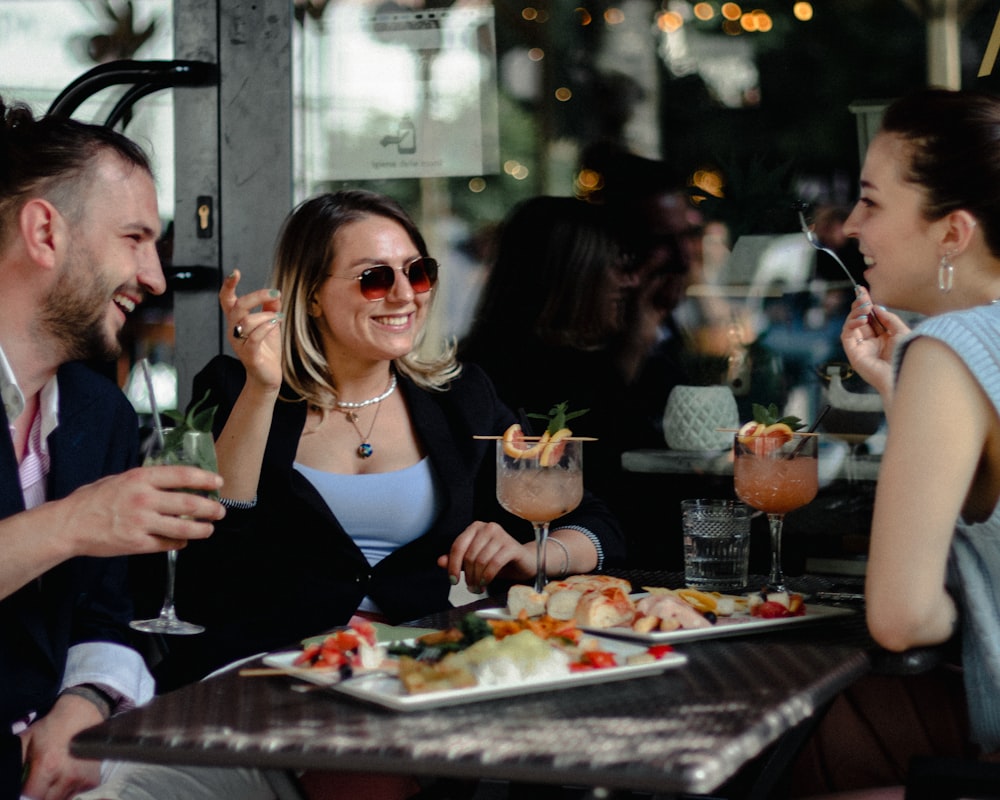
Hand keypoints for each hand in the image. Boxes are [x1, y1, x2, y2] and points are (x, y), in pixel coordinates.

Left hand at [19, 694, 101, 799]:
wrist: (84, 714)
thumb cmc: (52, 727)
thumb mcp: (27, 740)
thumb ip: (17, 762)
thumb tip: (10, 781)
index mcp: (48, 767)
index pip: (31, 798)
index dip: (26, 795)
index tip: (26, 789)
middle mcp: (67, 776)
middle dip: (40, 795)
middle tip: (39, 784)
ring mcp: (82, 779)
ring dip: (54, 794)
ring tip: (53, 779)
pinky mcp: (93, 780)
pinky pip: (75, 795)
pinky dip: (68, 790)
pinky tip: (67, 776)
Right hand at [56, 465, 223, 557]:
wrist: (69, 525)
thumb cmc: (93, 499)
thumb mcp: (120, 479)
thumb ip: (146, 481)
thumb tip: (174, 481)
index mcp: (141, 478)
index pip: (182, 476)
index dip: (204, 479)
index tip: (217, 482)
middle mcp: (144, 499)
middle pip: (189, 504)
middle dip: (210, 508)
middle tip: (220, 511)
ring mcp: (142, 523)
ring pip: (182, 528)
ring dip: (201, 529)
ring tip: (209, 529)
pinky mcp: (137, 544)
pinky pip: (166, 544)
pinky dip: (179, 543)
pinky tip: (183, 542)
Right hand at [221, 270, 282, 392]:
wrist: (268, 376)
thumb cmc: (267, 349)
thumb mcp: (271, 324)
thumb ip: (271, 308)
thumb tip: (276, 293)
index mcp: (237, 321)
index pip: (226, 300)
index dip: (228, 286)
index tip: (236, 272)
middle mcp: (234, 331)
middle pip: (237, 307)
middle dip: (256, 297)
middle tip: (275, 293)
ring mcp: (239, 344)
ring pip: (246, 322)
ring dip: (266, 315)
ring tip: (279, 316)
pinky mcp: (249, 356)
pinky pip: (254, 338)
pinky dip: (266, 328)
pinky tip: (275, 323)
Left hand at [437, 521, 534, 591]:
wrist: (525, 562)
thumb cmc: (499, 561)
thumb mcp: (475, 562)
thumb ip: (458, 561)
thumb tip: (440, 561)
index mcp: (476, 527)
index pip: (458, 546)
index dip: (453, 565)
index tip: (453, 581)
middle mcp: (488, 527)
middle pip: (469, 555)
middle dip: (468, 575)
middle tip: (470, 587)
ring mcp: (501, 535)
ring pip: (481, 560)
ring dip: (477, 578)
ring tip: (478, 587)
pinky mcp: (512, 546)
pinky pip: (494, 564)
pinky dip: (487, 577)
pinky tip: (486, 583)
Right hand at [841, 287, 909, 401]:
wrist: (905, 374)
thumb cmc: (906, 357)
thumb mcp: (901, 331)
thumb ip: (888, 319)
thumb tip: (876, 307)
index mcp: (882, 339)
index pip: (871, 318)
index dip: (866, 305)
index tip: (864, 291)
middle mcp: (870, 343)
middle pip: (859, 320)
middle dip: (859, 306)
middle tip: (862, 294)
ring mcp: (861, 349)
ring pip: (851, 326)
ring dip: (855, 313)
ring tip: (864, 306)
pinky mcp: (853, 354)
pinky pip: (846, 335)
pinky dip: (851, 324)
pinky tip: (862, 319)